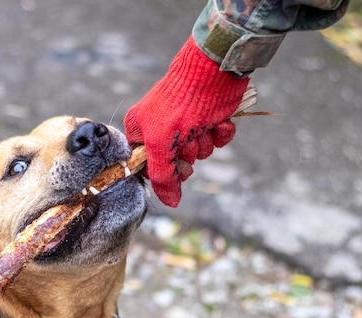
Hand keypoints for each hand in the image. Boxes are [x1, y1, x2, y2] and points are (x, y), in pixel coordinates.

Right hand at [124, 35, 248, 206]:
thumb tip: (170, 203)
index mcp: (141, 129)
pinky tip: (218, 121)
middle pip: (175, 163)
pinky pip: (217, 142)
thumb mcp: (162, 142)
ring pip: (199, 153)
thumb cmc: (181, 102)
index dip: (162, 170)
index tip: (172, 164)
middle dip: (187, 155)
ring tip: (203, 125)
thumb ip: (162, 176)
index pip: (147, 165)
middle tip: (188, 142)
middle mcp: (162, 129)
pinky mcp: (209, 119)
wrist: (214, 70)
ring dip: (205, 143)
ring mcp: (187, 125)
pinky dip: (220, 134)